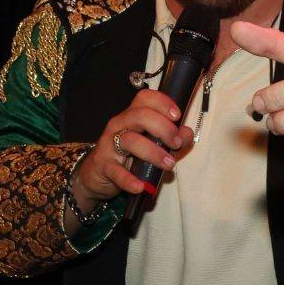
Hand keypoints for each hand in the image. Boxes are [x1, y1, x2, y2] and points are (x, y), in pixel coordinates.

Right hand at [70, 88, 189, 212]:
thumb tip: (187, 134)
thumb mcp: (151, 144)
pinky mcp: (103, 165)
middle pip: (140, 115)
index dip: (163, 103)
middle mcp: (120, 125)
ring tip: (169, 165)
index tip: (177, 115)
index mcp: (132, 115)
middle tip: (176, 143)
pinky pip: (116, 171)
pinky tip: (141, 186)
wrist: (97, 175)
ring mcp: (109, 144)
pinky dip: (129, 179)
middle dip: (164, 128)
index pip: (145, 98)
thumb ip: (171, 138)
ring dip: (153, 152)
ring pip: (130, 140)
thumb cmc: (128, 156)